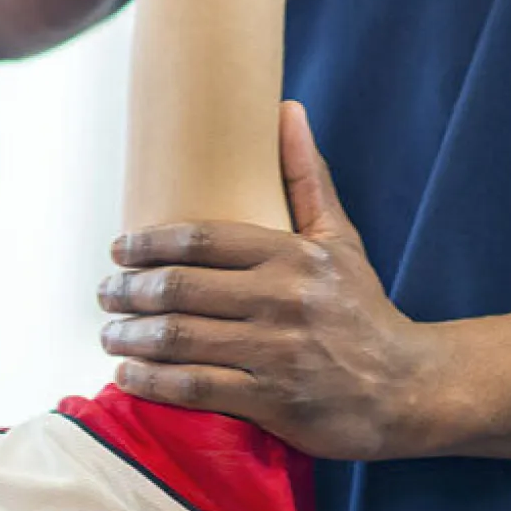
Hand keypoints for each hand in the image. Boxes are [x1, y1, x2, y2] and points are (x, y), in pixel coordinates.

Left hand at [98, 102, 442, 460]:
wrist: (406, 389)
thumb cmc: (363, 313)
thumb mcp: (340, 242)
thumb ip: (307, 179)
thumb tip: (286, 109)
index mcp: (293, 257)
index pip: (201, 239)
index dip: (148, 244)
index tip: (119, 249)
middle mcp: (283, 300)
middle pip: (180, 288)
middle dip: (128, 291)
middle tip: (104, 293)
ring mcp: (276, 352)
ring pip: (180, 338)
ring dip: (131, 336)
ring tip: (109, 333)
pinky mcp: (273, 401)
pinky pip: (196, 388)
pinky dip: (153, 380)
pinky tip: (128, 373)